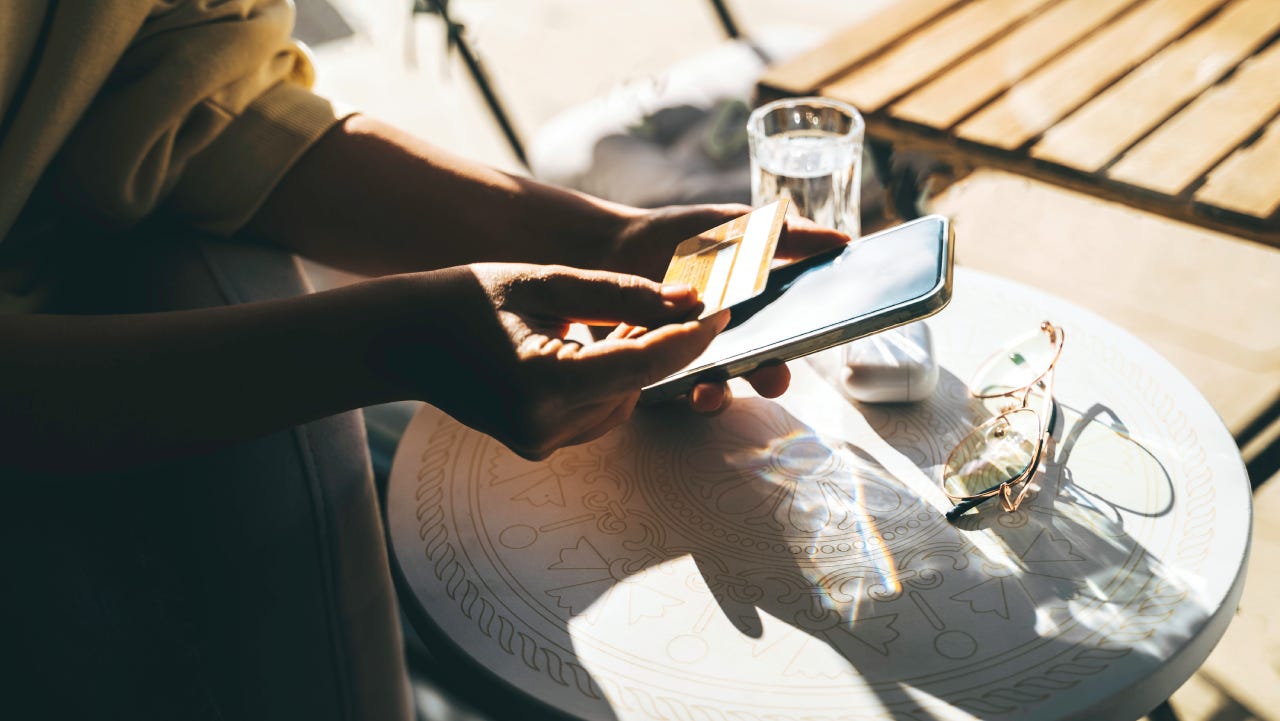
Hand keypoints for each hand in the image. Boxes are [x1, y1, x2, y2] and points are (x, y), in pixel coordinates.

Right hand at [371, 263, 727, 459]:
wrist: (403, 340)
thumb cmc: (468, 298)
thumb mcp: (546, 282)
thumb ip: (623, 294)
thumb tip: (692, 300)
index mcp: (544, 381)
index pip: (644, 363)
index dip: (692, 335)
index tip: (723, 309)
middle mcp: (545, 425)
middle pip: (637, 384)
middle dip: (657, 344)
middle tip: (666, 302)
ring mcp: (542, 444)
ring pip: (624, 400)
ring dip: (630, 363)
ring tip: (602, 322)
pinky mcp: (540, 448)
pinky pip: (599, 412)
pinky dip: (605, 382)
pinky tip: (581, 350)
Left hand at [600, 204, 849, 411]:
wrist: (611, 247)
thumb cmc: (679, 237)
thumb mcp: (734, 227)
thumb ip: (784, 235)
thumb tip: (841, 242)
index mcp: (755, 312)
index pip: (791, 333)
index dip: (808, 339)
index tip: (822, 335)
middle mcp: (729, 343)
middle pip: (760, 370)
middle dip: (769, 377)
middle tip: (773, 376)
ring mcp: (692, 359)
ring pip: (715, 390)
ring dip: (717, 396)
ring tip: (707, 392)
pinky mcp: (654, 372)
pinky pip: (666, 392)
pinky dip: (666, 390)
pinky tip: (662, 380)